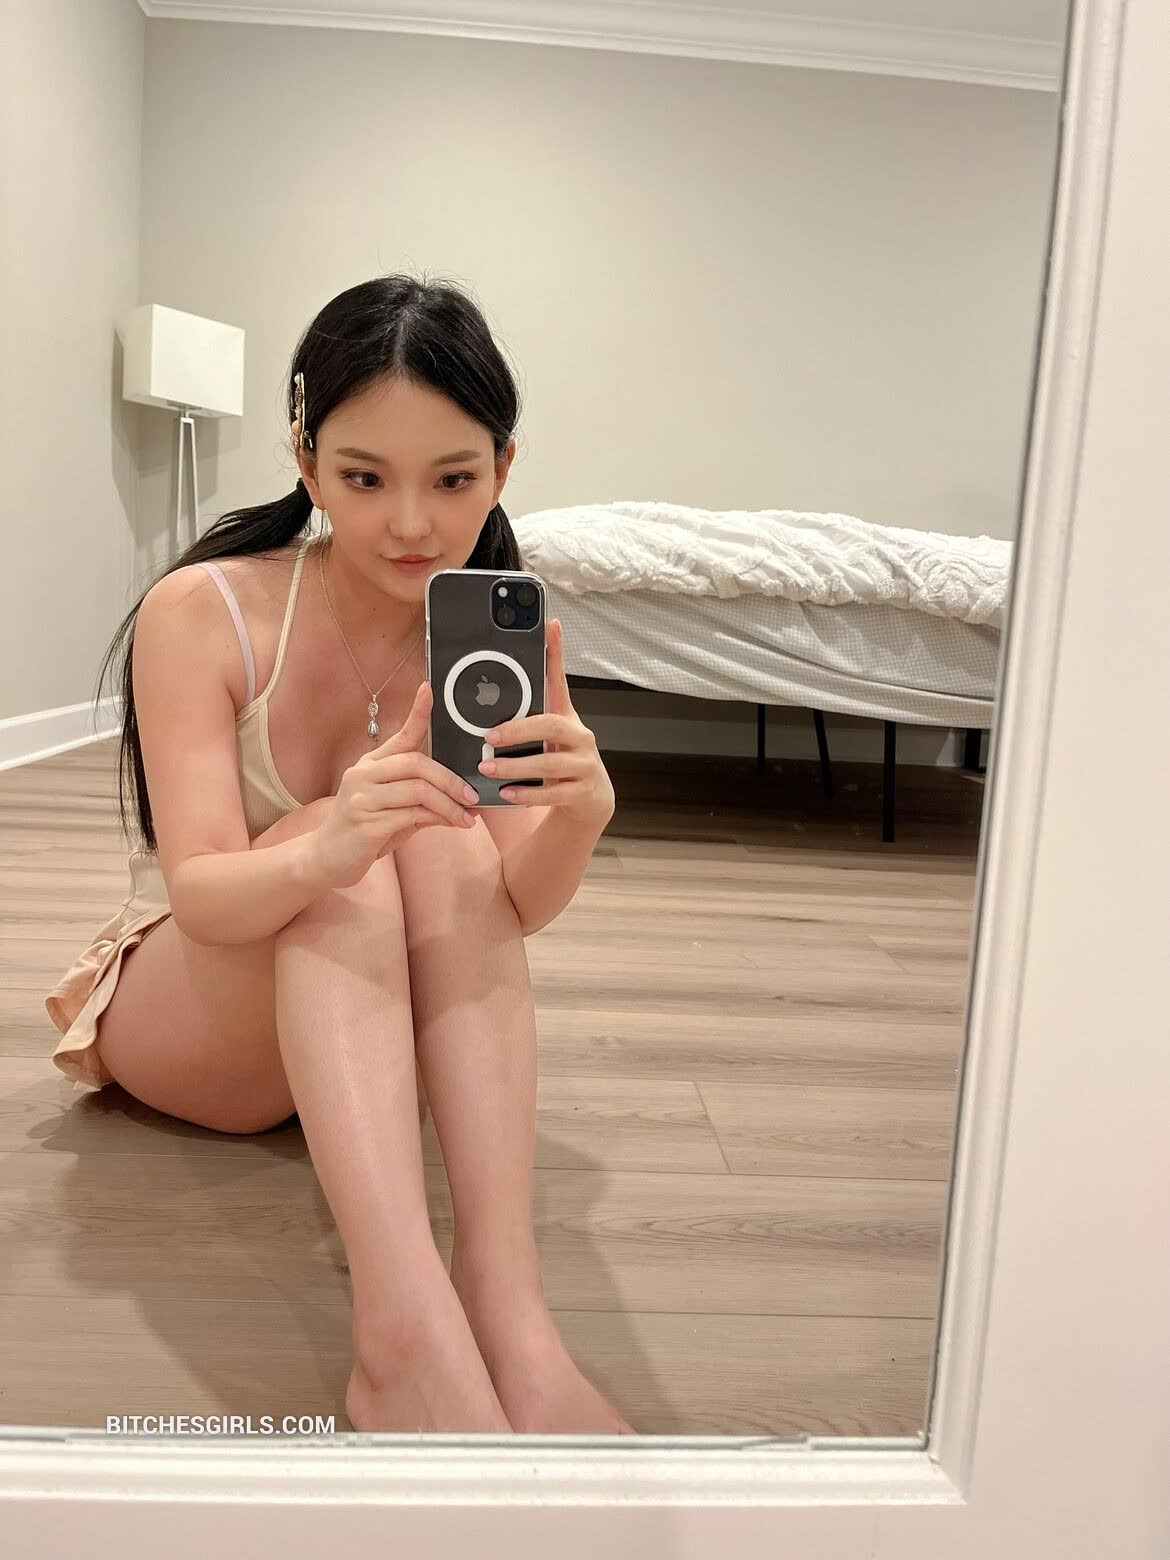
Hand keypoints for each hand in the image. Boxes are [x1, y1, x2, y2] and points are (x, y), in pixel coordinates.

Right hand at [308, 682, 479, 888]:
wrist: (326, 859)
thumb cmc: (365, 831)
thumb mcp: (395, 810)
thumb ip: (424, 800)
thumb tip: (464, 799)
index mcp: (371, 765)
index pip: (400, 735)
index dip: (417, 712)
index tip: (428, 689)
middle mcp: (363, 775)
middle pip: (416, 763)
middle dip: (450, 779)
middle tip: (472, 795)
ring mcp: (362, 798)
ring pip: (418, 791)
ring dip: (449, 804)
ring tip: (467, 817)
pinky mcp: (366, 823)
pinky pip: (411, 815)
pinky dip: (438, 819)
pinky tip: (451, 824)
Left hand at [476, 617, 615, 826]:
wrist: (589, 801)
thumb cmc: (558, 762)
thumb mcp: (544, 738)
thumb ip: (522, 721)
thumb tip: (484, 701)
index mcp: (566, 718)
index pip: (560, 680)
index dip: (556, 652)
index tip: (550, 624)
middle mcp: (579, 737)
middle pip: (551, 726)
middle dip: (518, 730)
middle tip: (488, 736)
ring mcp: (584, 765)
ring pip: (549, 764)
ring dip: (514, 766)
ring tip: (487, 768)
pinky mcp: (582, 792)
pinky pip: (552, 793)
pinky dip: (527, 794)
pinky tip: (507, 793)